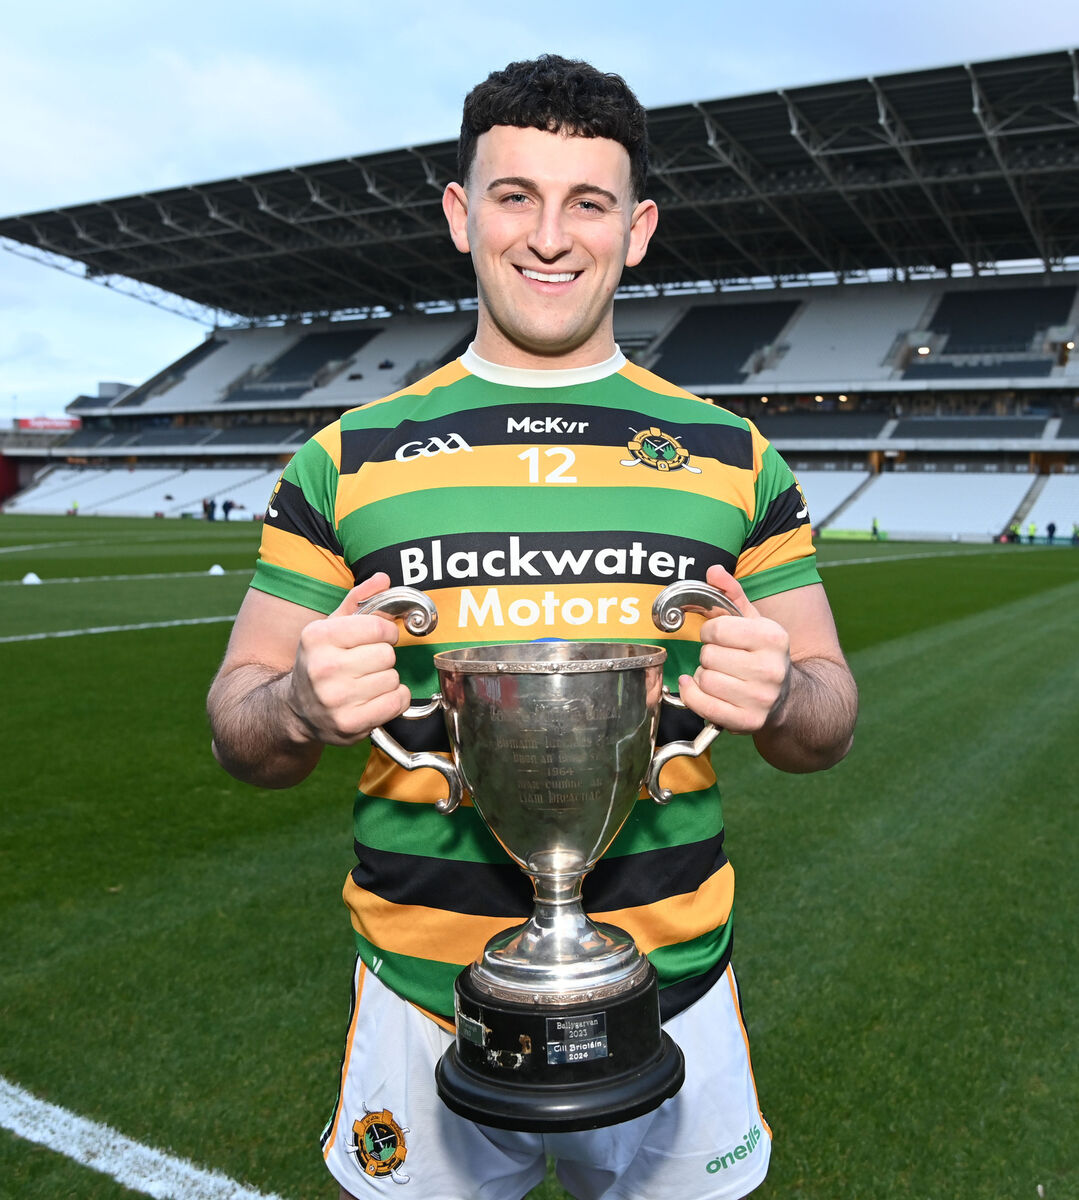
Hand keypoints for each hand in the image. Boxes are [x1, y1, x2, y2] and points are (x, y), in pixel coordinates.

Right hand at [285, 573, 411, 745]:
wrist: (295, 709)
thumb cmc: (320, 662)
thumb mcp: (330, 627)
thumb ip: (358, 601)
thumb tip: (383, 579)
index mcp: (317, 637)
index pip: (378, 627)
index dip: (386, 632)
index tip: (380, 637)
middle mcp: (323, 668)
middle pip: (387, 655)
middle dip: (383, 657)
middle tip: (368, 663)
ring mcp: (335, 699)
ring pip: (393, 678)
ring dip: (387, 679)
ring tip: (366, 682)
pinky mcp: (349, 724)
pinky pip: (396, 702)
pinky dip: (394, 699)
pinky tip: (375, 697)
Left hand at [677, 564, 790, 733]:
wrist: (790, 698)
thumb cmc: (764, 655)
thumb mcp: (755, 622)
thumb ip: (732, 595)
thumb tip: (713, 572)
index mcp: (774, 638)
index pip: (716, 629)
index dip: (711, 632)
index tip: (719, 637)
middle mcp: (770, 669)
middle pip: (708, 655)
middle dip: (709, 655)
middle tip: (723, 659)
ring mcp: (760, 698)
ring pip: (704, 679)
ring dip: (704, 676)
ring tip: (720, 675)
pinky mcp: (748, 721)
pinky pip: (701, 704)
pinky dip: (693, 695)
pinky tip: (700, 688)